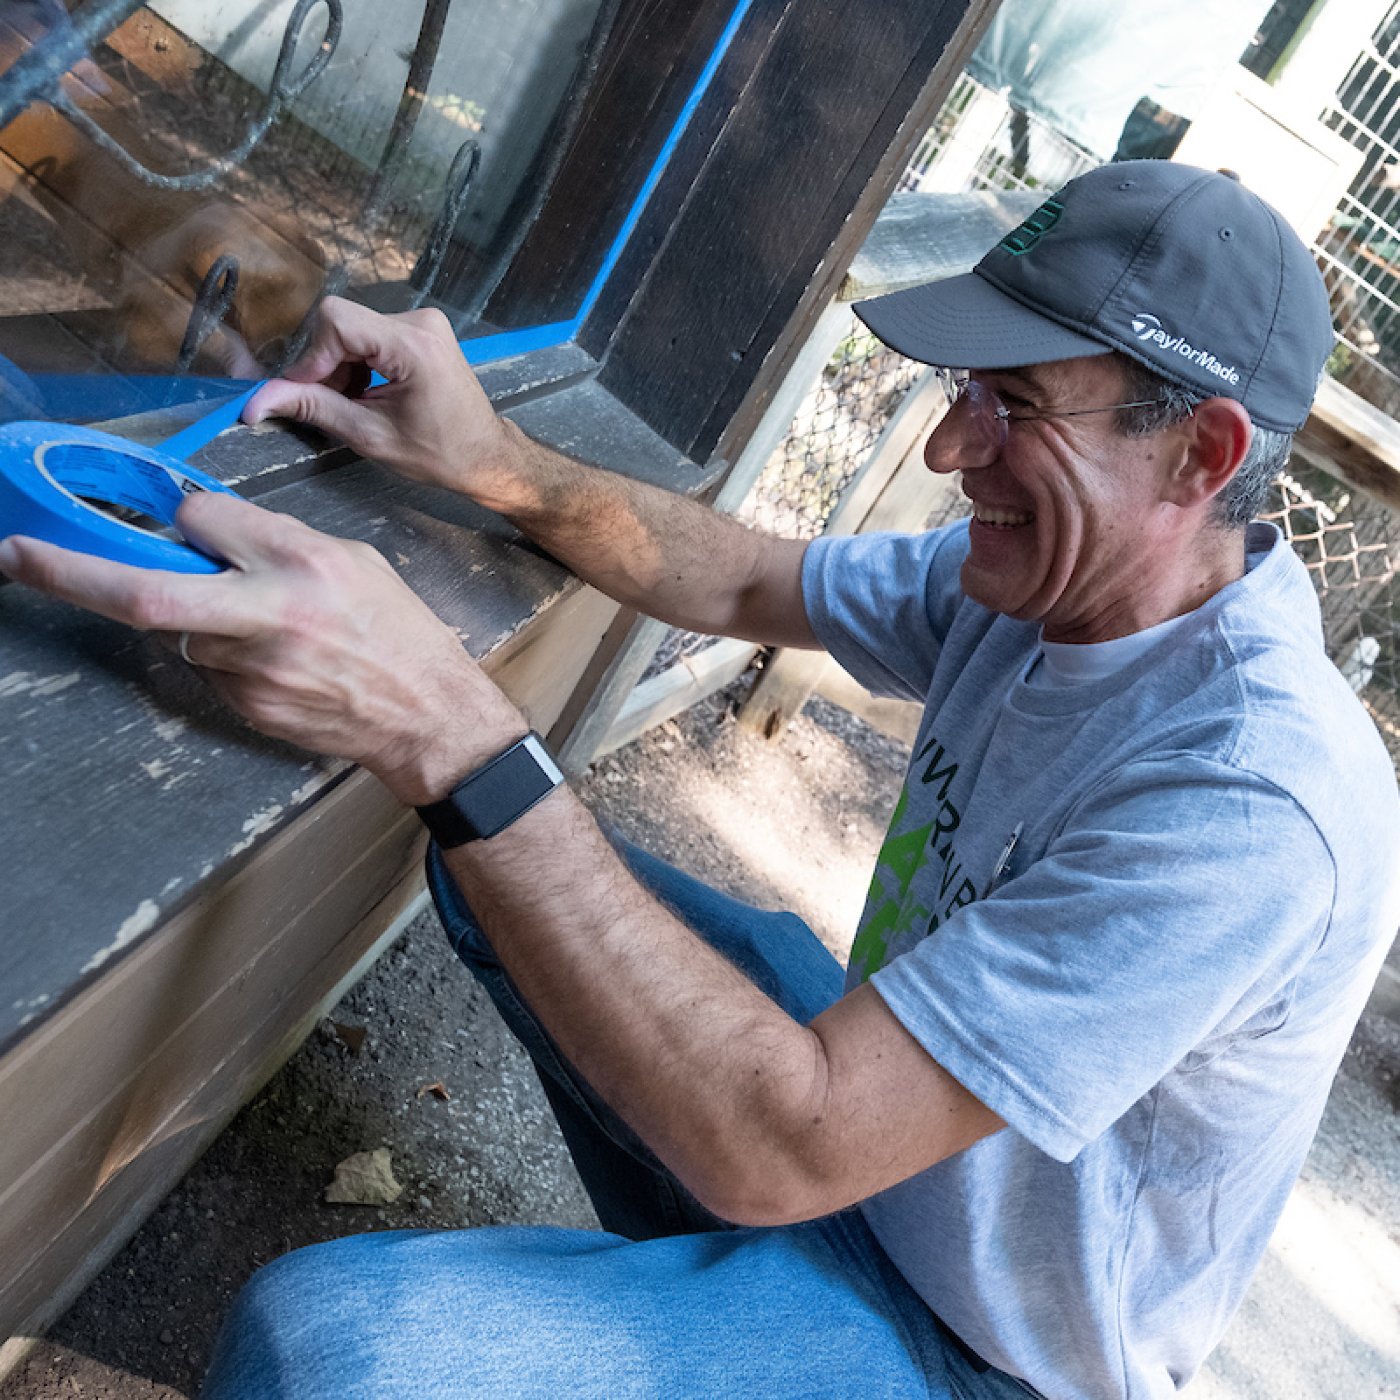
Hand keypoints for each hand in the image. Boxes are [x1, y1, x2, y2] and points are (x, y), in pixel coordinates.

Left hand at [0, 493, 526, 805]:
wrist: (427, 715)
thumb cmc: (400, 633)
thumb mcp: (355, 562)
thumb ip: (281, 543)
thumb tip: (214, 530)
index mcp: (303, 562)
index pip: (203, 519)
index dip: (186, 517)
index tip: (181, 520)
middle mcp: (270, 613)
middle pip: (148, 592)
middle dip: (70, 572)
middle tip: (15, 555)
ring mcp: (253, 669)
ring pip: (184, 628)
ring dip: (203, 618)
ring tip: (278, 630)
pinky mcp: (247, 705)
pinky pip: (211, 666)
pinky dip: (228, 654)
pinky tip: (285, 662)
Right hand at [243, 297, 523, 498]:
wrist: (486, 455)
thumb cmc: (441, 454)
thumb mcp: (370, 436)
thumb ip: (313, 409)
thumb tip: (258, 401)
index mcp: (414, 345)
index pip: (336, 321)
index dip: (310, 357)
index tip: (303, 392)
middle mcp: (420, 322)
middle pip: (340, 323)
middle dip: (324, 365)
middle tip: (331, 406)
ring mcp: (422, 323)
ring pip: (351, 329)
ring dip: (340, 367)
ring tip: (354, 404)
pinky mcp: (420, 330)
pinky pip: (369, 334)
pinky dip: (357, 364)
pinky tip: (367, 394)